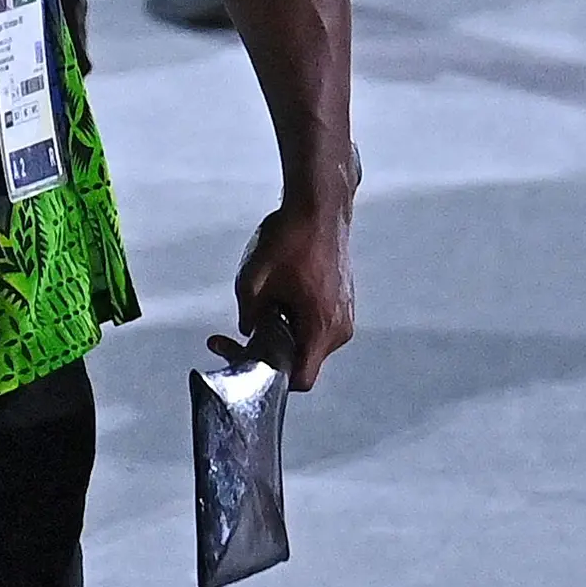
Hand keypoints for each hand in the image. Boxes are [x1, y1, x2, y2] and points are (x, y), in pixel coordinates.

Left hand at [213, 203, 352, 388]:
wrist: (319, 206)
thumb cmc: (290, 239)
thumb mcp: (253, 279)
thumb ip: (248, 314)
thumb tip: (248, 331)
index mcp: (321, 327)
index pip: (301, 380)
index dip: (269, 377)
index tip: (245, 355)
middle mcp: (340, 328)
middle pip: (301, 360)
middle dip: (269, 348)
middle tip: (240, 329)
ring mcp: (345, 315)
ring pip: (307, 340)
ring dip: (282, 330)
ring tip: (262, 301)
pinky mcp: (343, 301)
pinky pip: (317, 323)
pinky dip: (295, 316)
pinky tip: (279, 292)